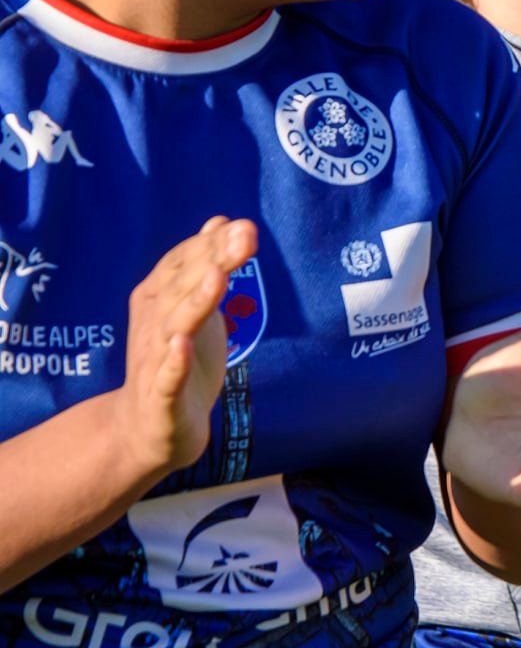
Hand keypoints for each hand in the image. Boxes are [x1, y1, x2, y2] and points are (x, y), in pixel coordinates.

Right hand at [115, 217, 258, 481]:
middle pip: (182, 287)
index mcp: (160, 299)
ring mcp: (155, 360)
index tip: (244, 226)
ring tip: (218, 276)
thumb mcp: (198, 309)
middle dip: (212, 260)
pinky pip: (166, 377)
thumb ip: (207, 266)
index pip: (182, 263)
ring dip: (195, 301)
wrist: (150, 426)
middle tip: (244, 237)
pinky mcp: (160, 396)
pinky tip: (182, 346)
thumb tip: (222, 221)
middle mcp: (153, 324)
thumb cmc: (179, 360)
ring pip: (175, 326)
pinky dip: (174, 362)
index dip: (211, 244)